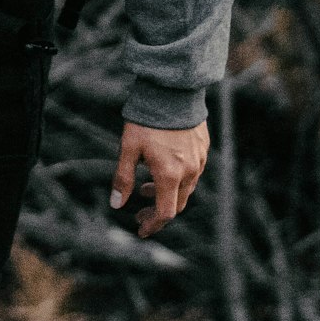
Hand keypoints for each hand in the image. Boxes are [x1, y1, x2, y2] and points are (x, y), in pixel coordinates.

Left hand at [110, 119, 208, 237]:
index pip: (165, 213)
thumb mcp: (129, 148)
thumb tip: (116, 204)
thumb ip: (123, 177)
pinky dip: (178, 178)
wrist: (172, 91)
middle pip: (177, 204)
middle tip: (140, 209)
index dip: (152, 225)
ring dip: (167, 193)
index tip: (140, 229)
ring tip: (146, 185)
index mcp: (170, 175)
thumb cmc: (147, 119)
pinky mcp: (203, 147)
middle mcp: (189, 171)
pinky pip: (193, 171)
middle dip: (157, 211)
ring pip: (186, 189)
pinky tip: (164, 167)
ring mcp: (199, 159)